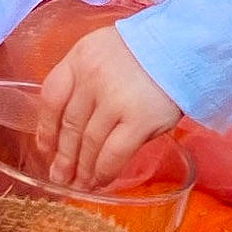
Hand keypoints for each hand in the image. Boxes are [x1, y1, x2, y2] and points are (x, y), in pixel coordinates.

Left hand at [37, 27, 180, 189]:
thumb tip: (75, 127)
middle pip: (69, 124)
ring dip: (81, 170)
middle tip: (59, 177)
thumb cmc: (148, 51)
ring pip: (89, 143)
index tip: (45, 148)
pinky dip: (104, 172)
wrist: (187, 45)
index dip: (45, 127)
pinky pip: (113, 154)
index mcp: (80, 57)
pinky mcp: (139, 120)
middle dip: (63, 156)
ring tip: (78, 186)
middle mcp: (92, 77)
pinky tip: (99, 182)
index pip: (51, 96)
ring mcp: (115, 99)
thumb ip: (87, 80)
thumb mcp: (107, 51)